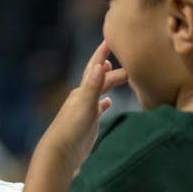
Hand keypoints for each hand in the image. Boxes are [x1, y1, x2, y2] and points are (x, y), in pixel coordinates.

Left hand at [37, 40, 127, 175]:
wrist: (61, 153)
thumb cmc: (71, 129)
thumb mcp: (85, 105)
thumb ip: (93, 86)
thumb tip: (100, 64)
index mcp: (82, 91)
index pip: (94, 67)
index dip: (101, 53)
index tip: (109, 38)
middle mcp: (82, 98)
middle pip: (101, 79)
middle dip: (115, 71)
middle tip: (132, 65)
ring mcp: (85, 110)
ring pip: (100, 91)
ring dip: (110, 83)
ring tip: (123, 77)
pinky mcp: (88, 123)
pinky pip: (98, 109)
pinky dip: (104, 103)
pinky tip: (109, 103)